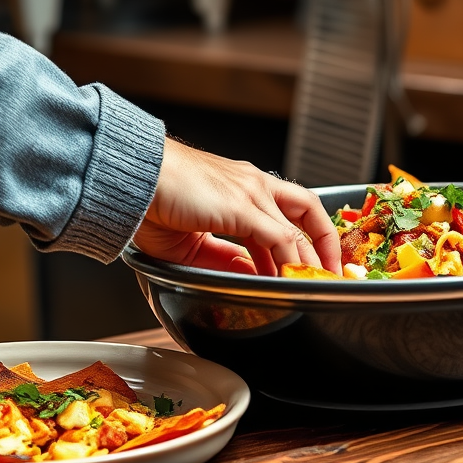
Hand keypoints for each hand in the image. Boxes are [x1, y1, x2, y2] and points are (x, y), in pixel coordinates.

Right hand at [132, 138, 342, 276]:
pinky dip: (290, 262)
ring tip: (314, 285)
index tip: (312, 262)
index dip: (306, 236)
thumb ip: (224, 257)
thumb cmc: (153, 200)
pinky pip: (280, 239)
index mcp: (241, 185)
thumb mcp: (194, 241)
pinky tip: (290, 280)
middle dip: (324, 243)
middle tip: (328, 273)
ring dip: (310, 260)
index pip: (289, 208)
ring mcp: (250, 191)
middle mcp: (252, 183)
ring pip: (298, 227)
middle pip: (307, 209)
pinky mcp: (242, 205)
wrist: (134, 178)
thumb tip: (249, 275)